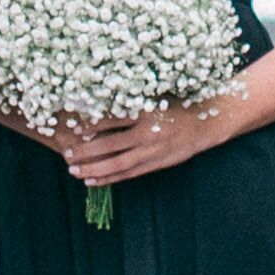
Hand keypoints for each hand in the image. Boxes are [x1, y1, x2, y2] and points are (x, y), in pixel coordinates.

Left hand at [57, 99, 236, 189]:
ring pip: (116, 164)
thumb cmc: (178, 103)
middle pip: (109, 144)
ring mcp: (151, 151)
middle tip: (66, 153)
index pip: (112, 118)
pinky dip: (108, 178)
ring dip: (93, 168)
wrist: (207, 123)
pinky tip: (92, 181)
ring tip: (73, 170)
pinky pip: (127, 174)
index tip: (73, 126)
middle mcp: (147, 133)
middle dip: (85, 151)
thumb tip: (100, 96)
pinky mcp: (155, 164)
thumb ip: (131, 97)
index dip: (91, 124)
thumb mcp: (155, 94)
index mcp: (146, 111)